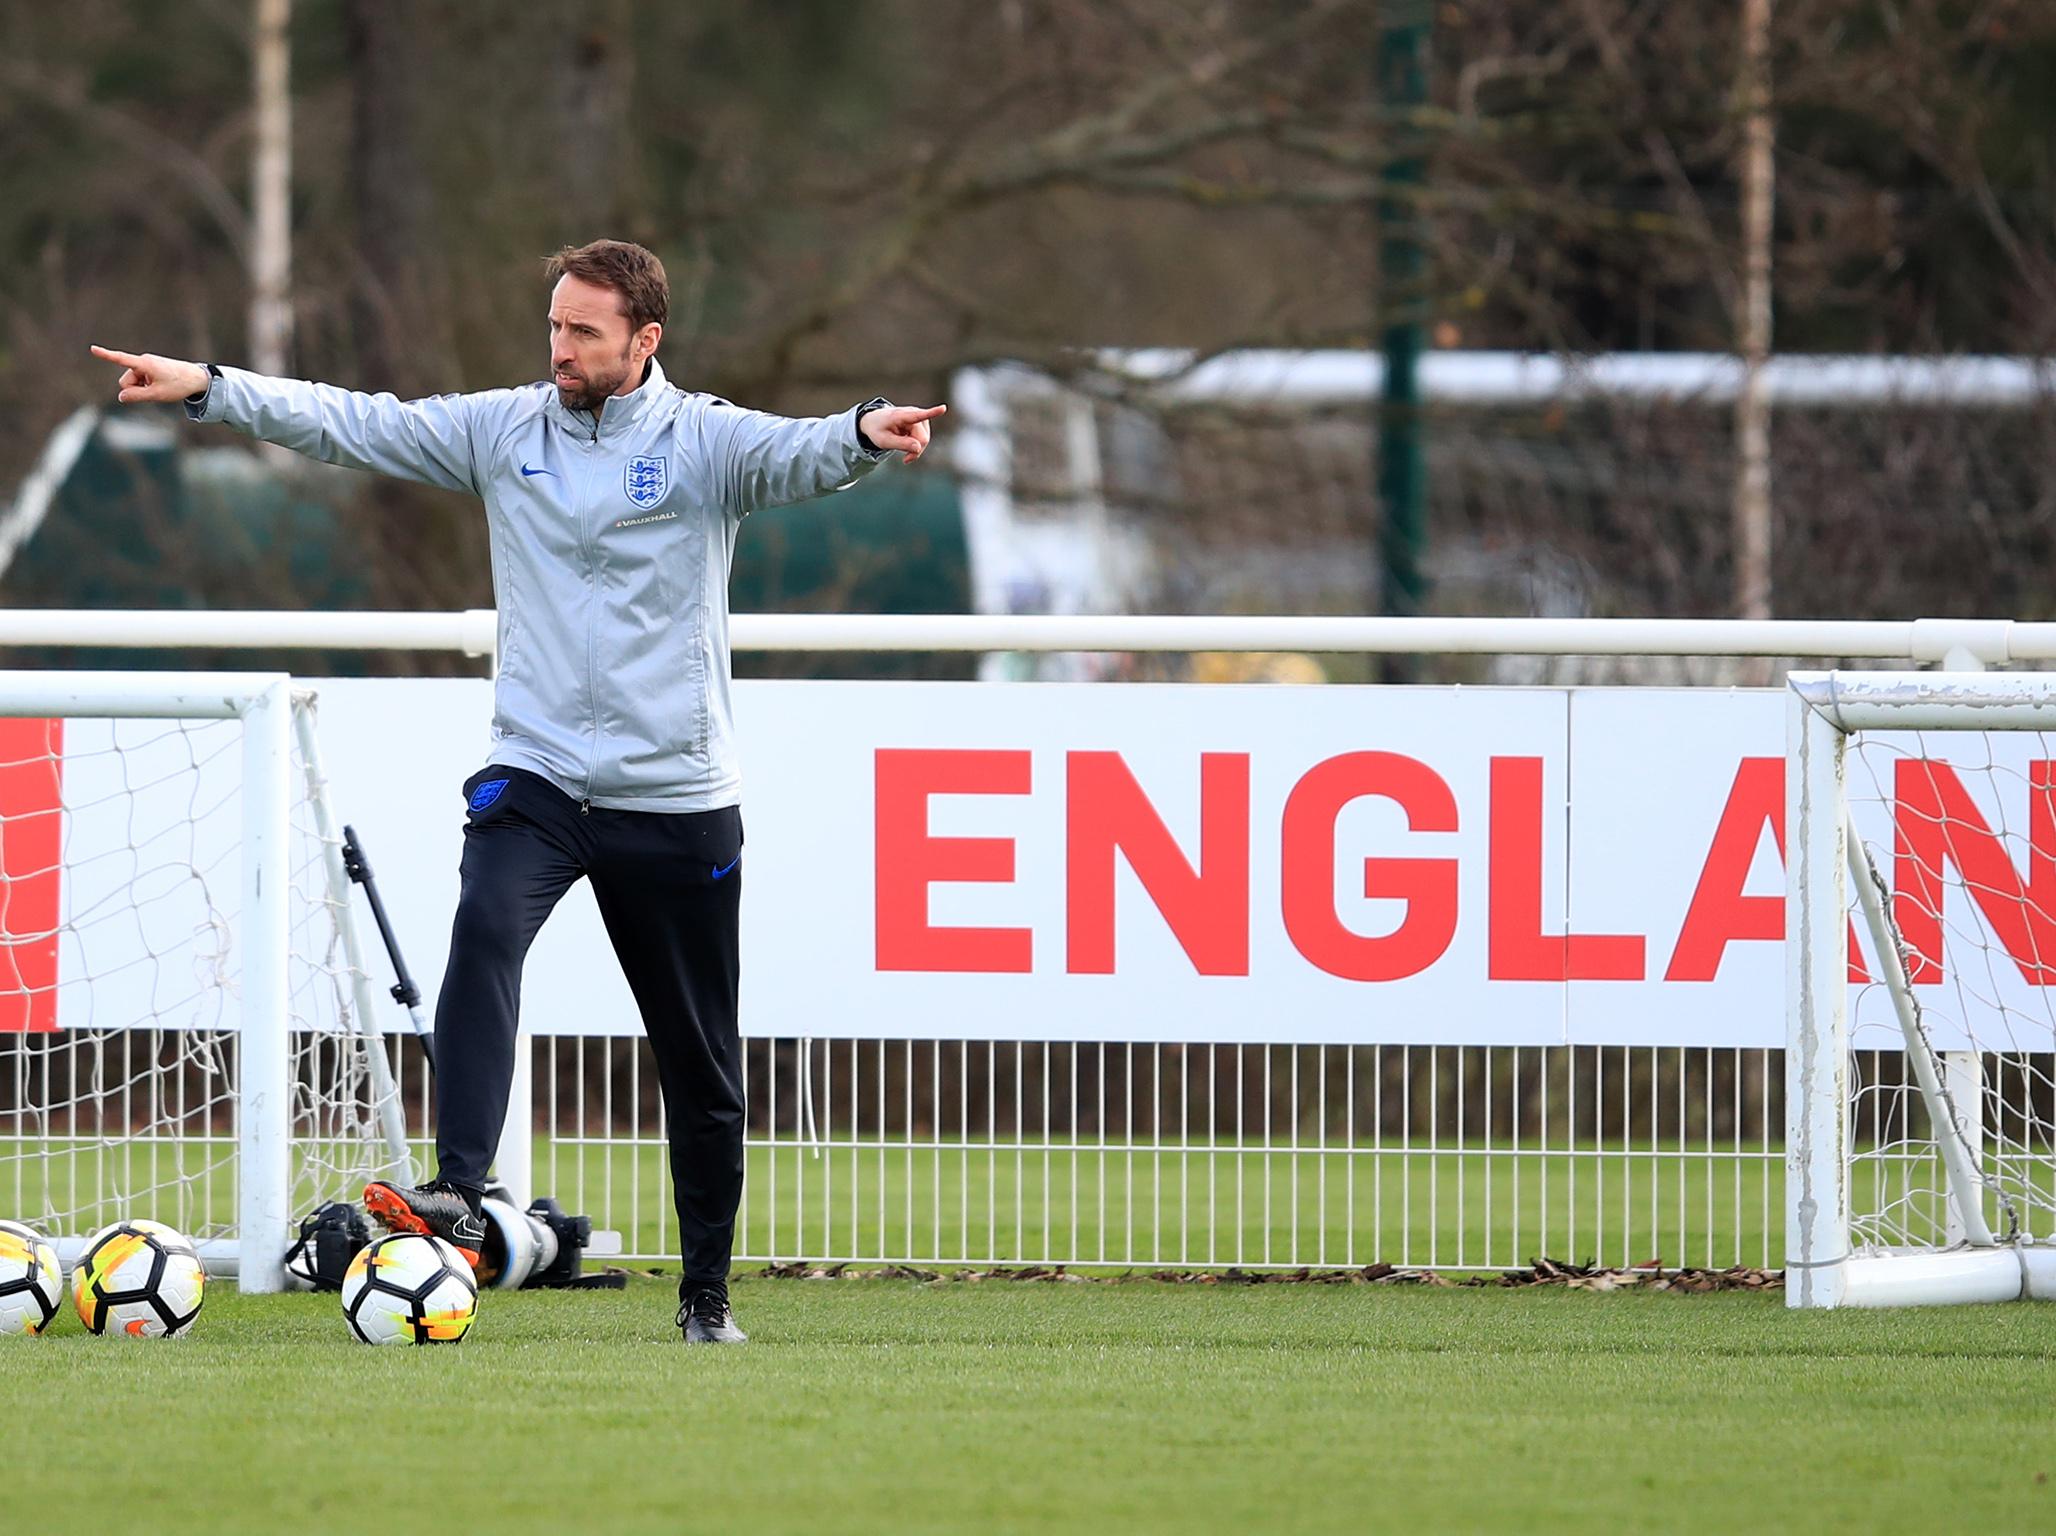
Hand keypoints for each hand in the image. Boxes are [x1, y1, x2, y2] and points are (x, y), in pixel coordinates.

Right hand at [89, 345, 210, 404]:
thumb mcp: (157, 394)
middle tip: (153, 391)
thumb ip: (137, 396)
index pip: (121, 359)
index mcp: (144, 364)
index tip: (92, 348)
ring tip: (159, 388)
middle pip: (125, 381)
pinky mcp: (149, 368)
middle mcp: (143, 361)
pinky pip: (140, 381)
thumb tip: (121, 397)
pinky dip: (146, 386)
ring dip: (141, 388)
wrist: (197, 378)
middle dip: (134, 390)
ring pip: (132, 382)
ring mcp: (146, 365)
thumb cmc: (178, 385)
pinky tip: (160, 385)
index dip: (106, 355)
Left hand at [861, 402, 946, 461]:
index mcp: (901, 416)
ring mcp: (919, 417)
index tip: (943, 408)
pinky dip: (917, 446)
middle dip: (916, 450)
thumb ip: (901, 444)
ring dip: (916, 448)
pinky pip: (924, 439)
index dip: (932, 413)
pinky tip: (909, 445)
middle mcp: (913, 413)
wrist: (875, 422)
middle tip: (905, 459)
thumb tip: (918, 447)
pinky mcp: (922, 422)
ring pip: (925, 440)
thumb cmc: (878, 430)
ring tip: (904, 451)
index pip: (918, 415)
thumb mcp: (884, 441)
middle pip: (923, 439)